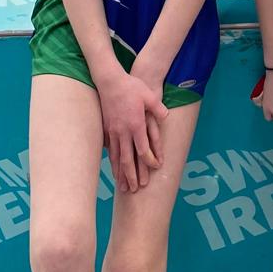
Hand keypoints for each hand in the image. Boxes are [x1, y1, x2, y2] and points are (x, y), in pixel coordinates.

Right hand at [98, 69, 166, 192]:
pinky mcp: (106, 130)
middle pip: (127, 159)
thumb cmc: (131, 87)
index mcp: (136, 124)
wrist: (110, 81)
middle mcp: (123, 131)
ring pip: (116, 157)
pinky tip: (113, 170)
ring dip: (120, 173)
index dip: (148, 161)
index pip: (143, 149)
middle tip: (135, 189)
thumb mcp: (149, 95)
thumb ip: (158, 108)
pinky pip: (109, 150)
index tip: (154, 169)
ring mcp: (113, 132)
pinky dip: (112, 163)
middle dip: (131, 175)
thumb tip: (166, 116)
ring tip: (122, 187)